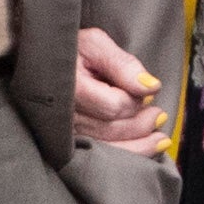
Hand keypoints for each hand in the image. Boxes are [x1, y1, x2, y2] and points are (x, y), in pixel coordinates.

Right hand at [71, 22, 171, 157]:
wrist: (43, 64)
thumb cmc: (70, 50)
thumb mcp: (95, 44)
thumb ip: (122, 64)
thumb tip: (151, 87)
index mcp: (69, 88)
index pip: (113, 106)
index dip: (135, 100)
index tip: (148, 91)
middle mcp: (63, 117)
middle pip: (112, 129)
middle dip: (141, 124)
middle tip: (159, 114)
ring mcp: (63, 135)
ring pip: (108, 149)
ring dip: (140, 144)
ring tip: (160, 137)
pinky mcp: (68, 146)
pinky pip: (101, 159)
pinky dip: (128, 155)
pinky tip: (148, 150)